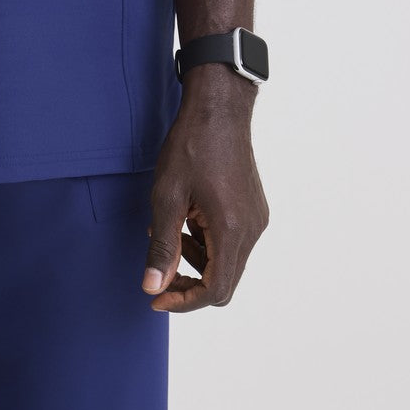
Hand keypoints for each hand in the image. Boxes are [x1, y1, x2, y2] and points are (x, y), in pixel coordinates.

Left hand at [141, 73, 268, 311]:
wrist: (219, 108)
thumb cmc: (191, 145)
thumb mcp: (167, 195)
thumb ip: (162, 246)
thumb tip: (153, 287)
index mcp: (231, 229)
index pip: (215, 290)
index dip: (184, 301)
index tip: (157, 298)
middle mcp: (252, 230)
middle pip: (224, 281)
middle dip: (189, 283)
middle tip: (159, 272)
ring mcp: (257, 219)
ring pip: (229, 262)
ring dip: (198, 259)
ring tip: (169, 231)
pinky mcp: (255, 209)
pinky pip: (233, 241)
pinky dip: (209, 242)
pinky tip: (187, 217)